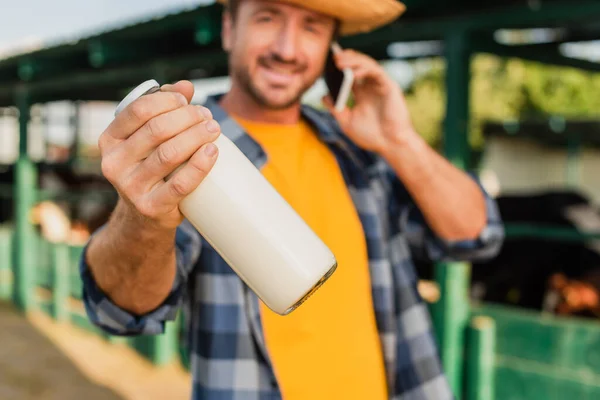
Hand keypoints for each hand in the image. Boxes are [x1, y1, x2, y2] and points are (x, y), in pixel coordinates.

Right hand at [98, 80, 219, 229]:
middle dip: (188, 117)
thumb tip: (187, 86)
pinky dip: (200, 165)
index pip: (139, 109)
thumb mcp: (148, 139)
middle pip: (157, 130)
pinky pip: (181, 184)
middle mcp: (114, 163)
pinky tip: (213, 151)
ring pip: (169, 154)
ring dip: (197, 136)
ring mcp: (131, 187)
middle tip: (207, 117)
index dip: (168, 100)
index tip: (187, 101)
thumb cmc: (150, 167)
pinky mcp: (152, 207)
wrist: (144, 216)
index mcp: (110, 140)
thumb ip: (164, 109)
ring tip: (214, 129)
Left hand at [322, 49, 414, 153]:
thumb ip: (336, 108)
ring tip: (340, 61)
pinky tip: (353, 73)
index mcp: (362, 94)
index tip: (327, 62)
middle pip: (358, 65)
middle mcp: (371, 87)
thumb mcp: (347, 122)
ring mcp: (380, 85)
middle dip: (346, 59)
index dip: (340, 67)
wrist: (390, 145)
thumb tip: (323, 96)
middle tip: (333, 57)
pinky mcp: (389, 86)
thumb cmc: (371, 136)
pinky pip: (376, 72)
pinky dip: (365, 70)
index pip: (349, 74)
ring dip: (353, 61)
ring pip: (367, 64)